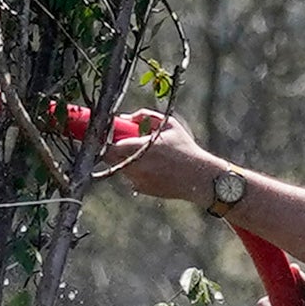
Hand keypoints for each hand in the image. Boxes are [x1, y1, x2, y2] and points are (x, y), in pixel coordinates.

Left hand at [106, 112, 227, 207]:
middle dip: (111, 149)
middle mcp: (135, 166)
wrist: (199, 178)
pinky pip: (130, 177)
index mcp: (140, 148)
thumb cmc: (186, 148)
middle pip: (109, 157)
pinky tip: (153, 167)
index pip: (109, 145)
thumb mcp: (169, 125)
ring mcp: (137, 179)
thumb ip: (145, 116)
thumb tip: (125, 118)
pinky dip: (134, 170)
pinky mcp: (141, 189)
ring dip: (124, 159)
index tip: (106, 133)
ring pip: (119, 167)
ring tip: (146, 154)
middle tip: (121, 141)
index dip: (105, 139)